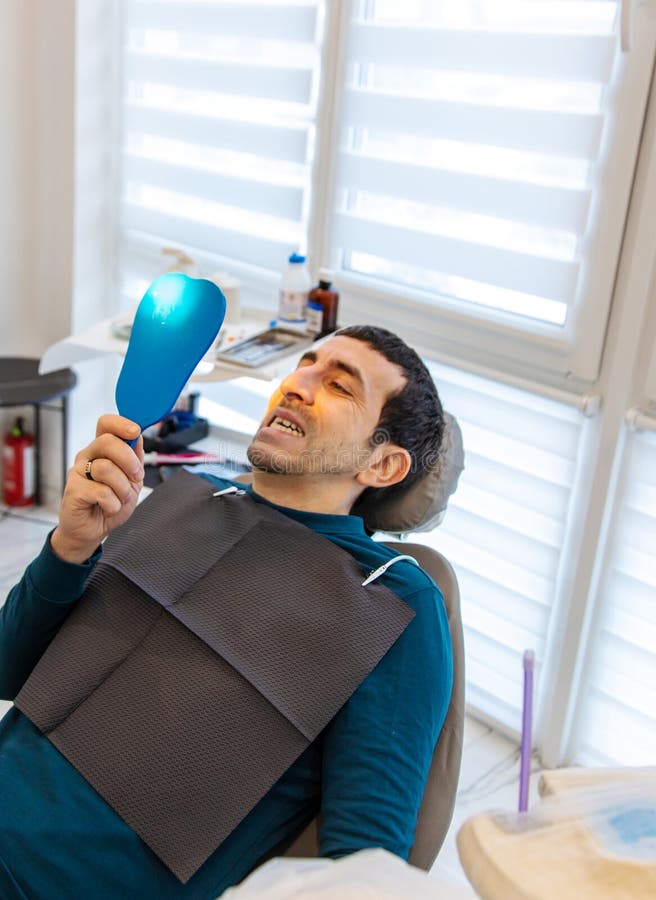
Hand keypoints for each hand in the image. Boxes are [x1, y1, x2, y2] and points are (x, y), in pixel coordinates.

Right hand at [50, 415, 144, 563]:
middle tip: (135, 477)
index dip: (121, 423)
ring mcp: (78, 472)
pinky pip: (101, 492)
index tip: (135, 431)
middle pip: (107, 442)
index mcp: (102, 449)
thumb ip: (135, 458)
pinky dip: (112, 504)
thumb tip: (137, 436)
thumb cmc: (110, 503)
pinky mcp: (73, 490)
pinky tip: (108, 507)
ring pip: (106, 468)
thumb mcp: (131, 480)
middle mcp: (88, 456)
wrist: (93, 530)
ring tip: (119, 498)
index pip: (106, 424)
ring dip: (122, 488)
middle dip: (129, 461)